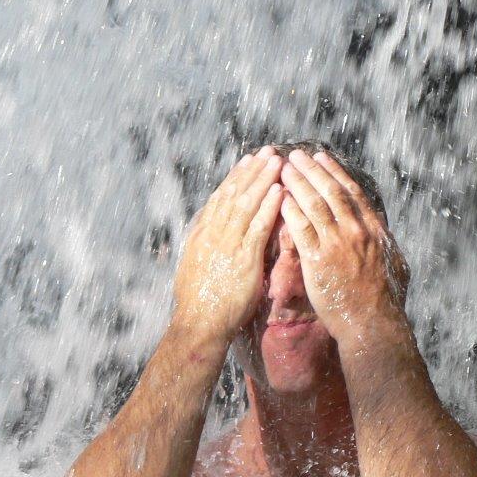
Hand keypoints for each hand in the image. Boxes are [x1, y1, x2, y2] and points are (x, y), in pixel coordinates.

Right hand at [172, 148, 283, 342]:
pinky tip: (280, 192)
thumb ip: (207, 247)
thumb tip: (213, 234)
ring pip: (246, 204)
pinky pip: (258, 227)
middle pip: (234, 194)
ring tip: (277, 162)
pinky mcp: (243, 258)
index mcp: (202, 235)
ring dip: (263, 180)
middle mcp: (213, 234)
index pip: (221, 198)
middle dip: (252, 171)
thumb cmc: (200, 303)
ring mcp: (227, 244)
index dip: (235, 178)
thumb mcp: (196, 267)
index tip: (247, 161)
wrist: (199, 324)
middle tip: (267, 151)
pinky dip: (269, 207)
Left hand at [279, 149, 409, 346]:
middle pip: (331, 192)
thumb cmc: (381, 298)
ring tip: (284, 169)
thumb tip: (377, 231)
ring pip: (314, 204)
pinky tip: (280, 199)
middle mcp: (356, 231)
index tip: (322, 158)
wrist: (371, 323)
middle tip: (296, 155)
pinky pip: (301, 228)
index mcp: (374, 230)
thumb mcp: (391, 263)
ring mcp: (338, 244)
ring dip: (298, 183)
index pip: (352, 193)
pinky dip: (290, 210)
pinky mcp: (319, 260)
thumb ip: (380, 243)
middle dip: (312, 170)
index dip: (334, 173)